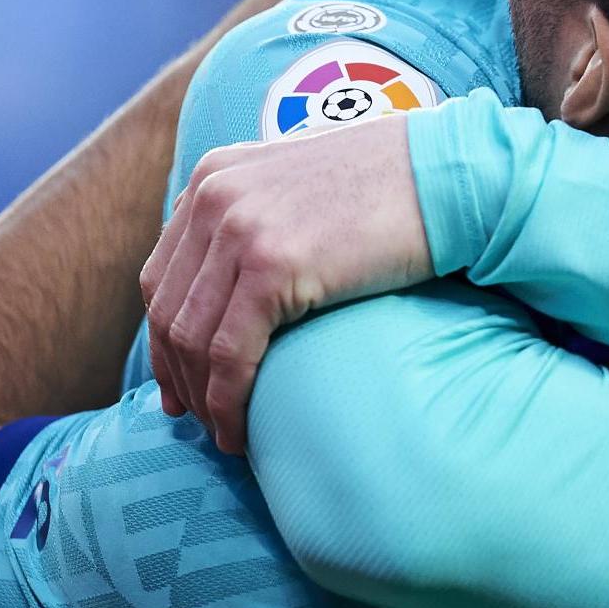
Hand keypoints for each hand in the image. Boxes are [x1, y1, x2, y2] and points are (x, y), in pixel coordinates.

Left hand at [142, 114, 434, 453]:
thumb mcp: (302, 183)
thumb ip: (260, 212)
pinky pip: (229, 352)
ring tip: (224, 433)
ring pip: (192, 338)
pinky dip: (228, 400)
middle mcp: (214, 196)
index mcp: (214, 175)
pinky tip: (241, 430)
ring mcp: (239, 228)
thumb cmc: (395, 186)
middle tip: (193, 418)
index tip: (178, 383)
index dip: (163, 339)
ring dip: (202, 397)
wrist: (447, 175)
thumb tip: (240, 275)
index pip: (161, 273)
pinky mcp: (271, 264)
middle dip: (176, 375)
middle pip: (168, 309)